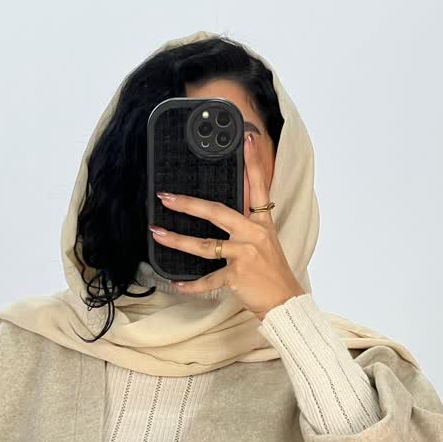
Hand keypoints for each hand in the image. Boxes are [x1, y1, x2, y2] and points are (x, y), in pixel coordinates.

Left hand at [148, 131, 304, 319]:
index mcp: (262, 224)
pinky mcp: (237, 276)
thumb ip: (249, 225)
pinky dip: (190, 284)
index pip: (258, 187)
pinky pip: (207, 279)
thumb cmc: (272, 274)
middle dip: (189, 204)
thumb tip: (225, 213)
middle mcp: (253, 235)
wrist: (285, 302)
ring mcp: (244, 255)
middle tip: (167, 197)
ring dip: (178, 240)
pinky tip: (176, 283)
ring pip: (205, 245)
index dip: (253, 162)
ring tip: (158, 234)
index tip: (246, 139)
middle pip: (217, 212)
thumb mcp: (266, 242)